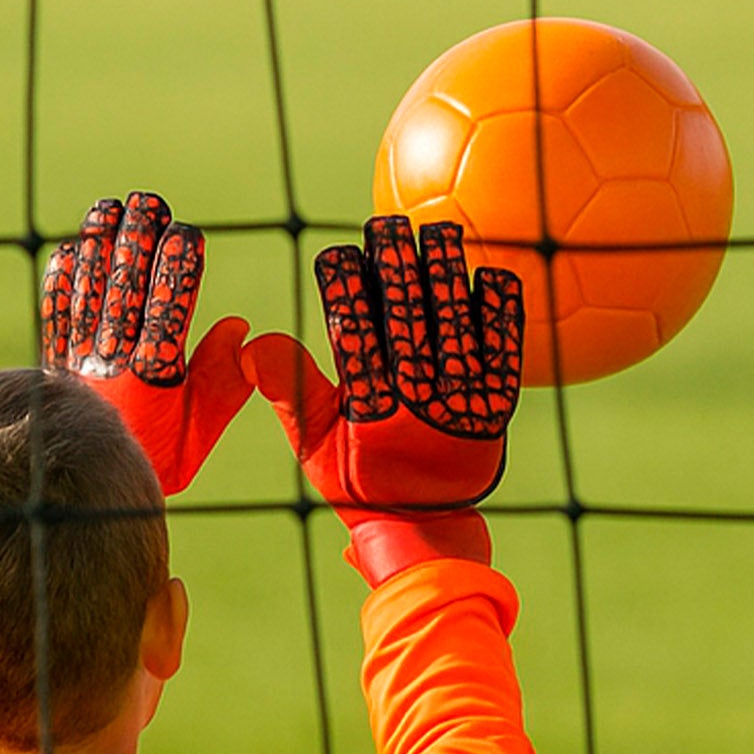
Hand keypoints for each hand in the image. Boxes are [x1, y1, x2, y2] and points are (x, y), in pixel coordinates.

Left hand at [41, 192, 250, 496]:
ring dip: (97, 247)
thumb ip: (223, 382)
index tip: (188, 234)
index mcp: (155, 380)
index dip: (178, 268)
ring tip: (108, 209)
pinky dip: (61, 281)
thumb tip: (238, 328)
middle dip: (137, 240)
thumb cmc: (157, 460)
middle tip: (148, 203)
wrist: (87, 494)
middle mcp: (112, 366)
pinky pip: (54, 315)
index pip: (169, 310)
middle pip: (125, 289)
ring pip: (88, 292)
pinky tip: (70, 251)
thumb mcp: (200, 431)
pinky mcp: (53, 366)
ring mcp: (78, 362)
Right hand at [242, 216, 522, 583]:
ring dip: (445, 275)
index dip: (345, 291)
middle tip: (387, 227)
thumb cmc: (360, 478)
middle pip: (407, 320)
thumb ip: (289, 391)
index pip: (353, 336)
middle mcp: (417, 404)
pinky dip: (500, 312)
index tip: (337, 255)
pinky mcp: (496, 408)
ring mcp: (460, 404)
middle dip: (396, 268)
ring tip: (436, 234)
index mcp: (369, 412)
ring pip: (454, 325)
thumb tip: (249, 344)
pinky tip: (494, 274)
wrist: (423, 525)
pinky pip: (504, 351)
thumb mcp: (314, 443)